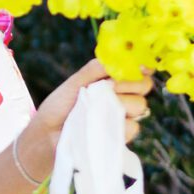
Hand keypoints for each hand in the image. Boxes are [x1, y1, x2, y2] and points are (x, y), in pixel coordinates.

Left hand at [24, 60, 152, 171]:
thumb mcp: (78, 80)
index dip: (140, 68)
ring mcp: (124, 118)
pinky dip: (115, 124)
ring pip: (140, 106)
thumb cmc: (61, 104)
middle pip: (145, 86)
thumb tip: (125, 56)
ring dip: (119, 104)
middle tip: (107, 87)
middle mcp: (123, 98)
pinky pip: (132, 127)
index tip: (133, 69)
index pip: (141, 72)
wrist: (48, 132)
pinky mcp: (120, 137)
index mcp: (116, 82)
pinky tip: (98, 124)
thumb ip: (99, 67)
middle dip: (128, 84)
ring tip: (95, 108)